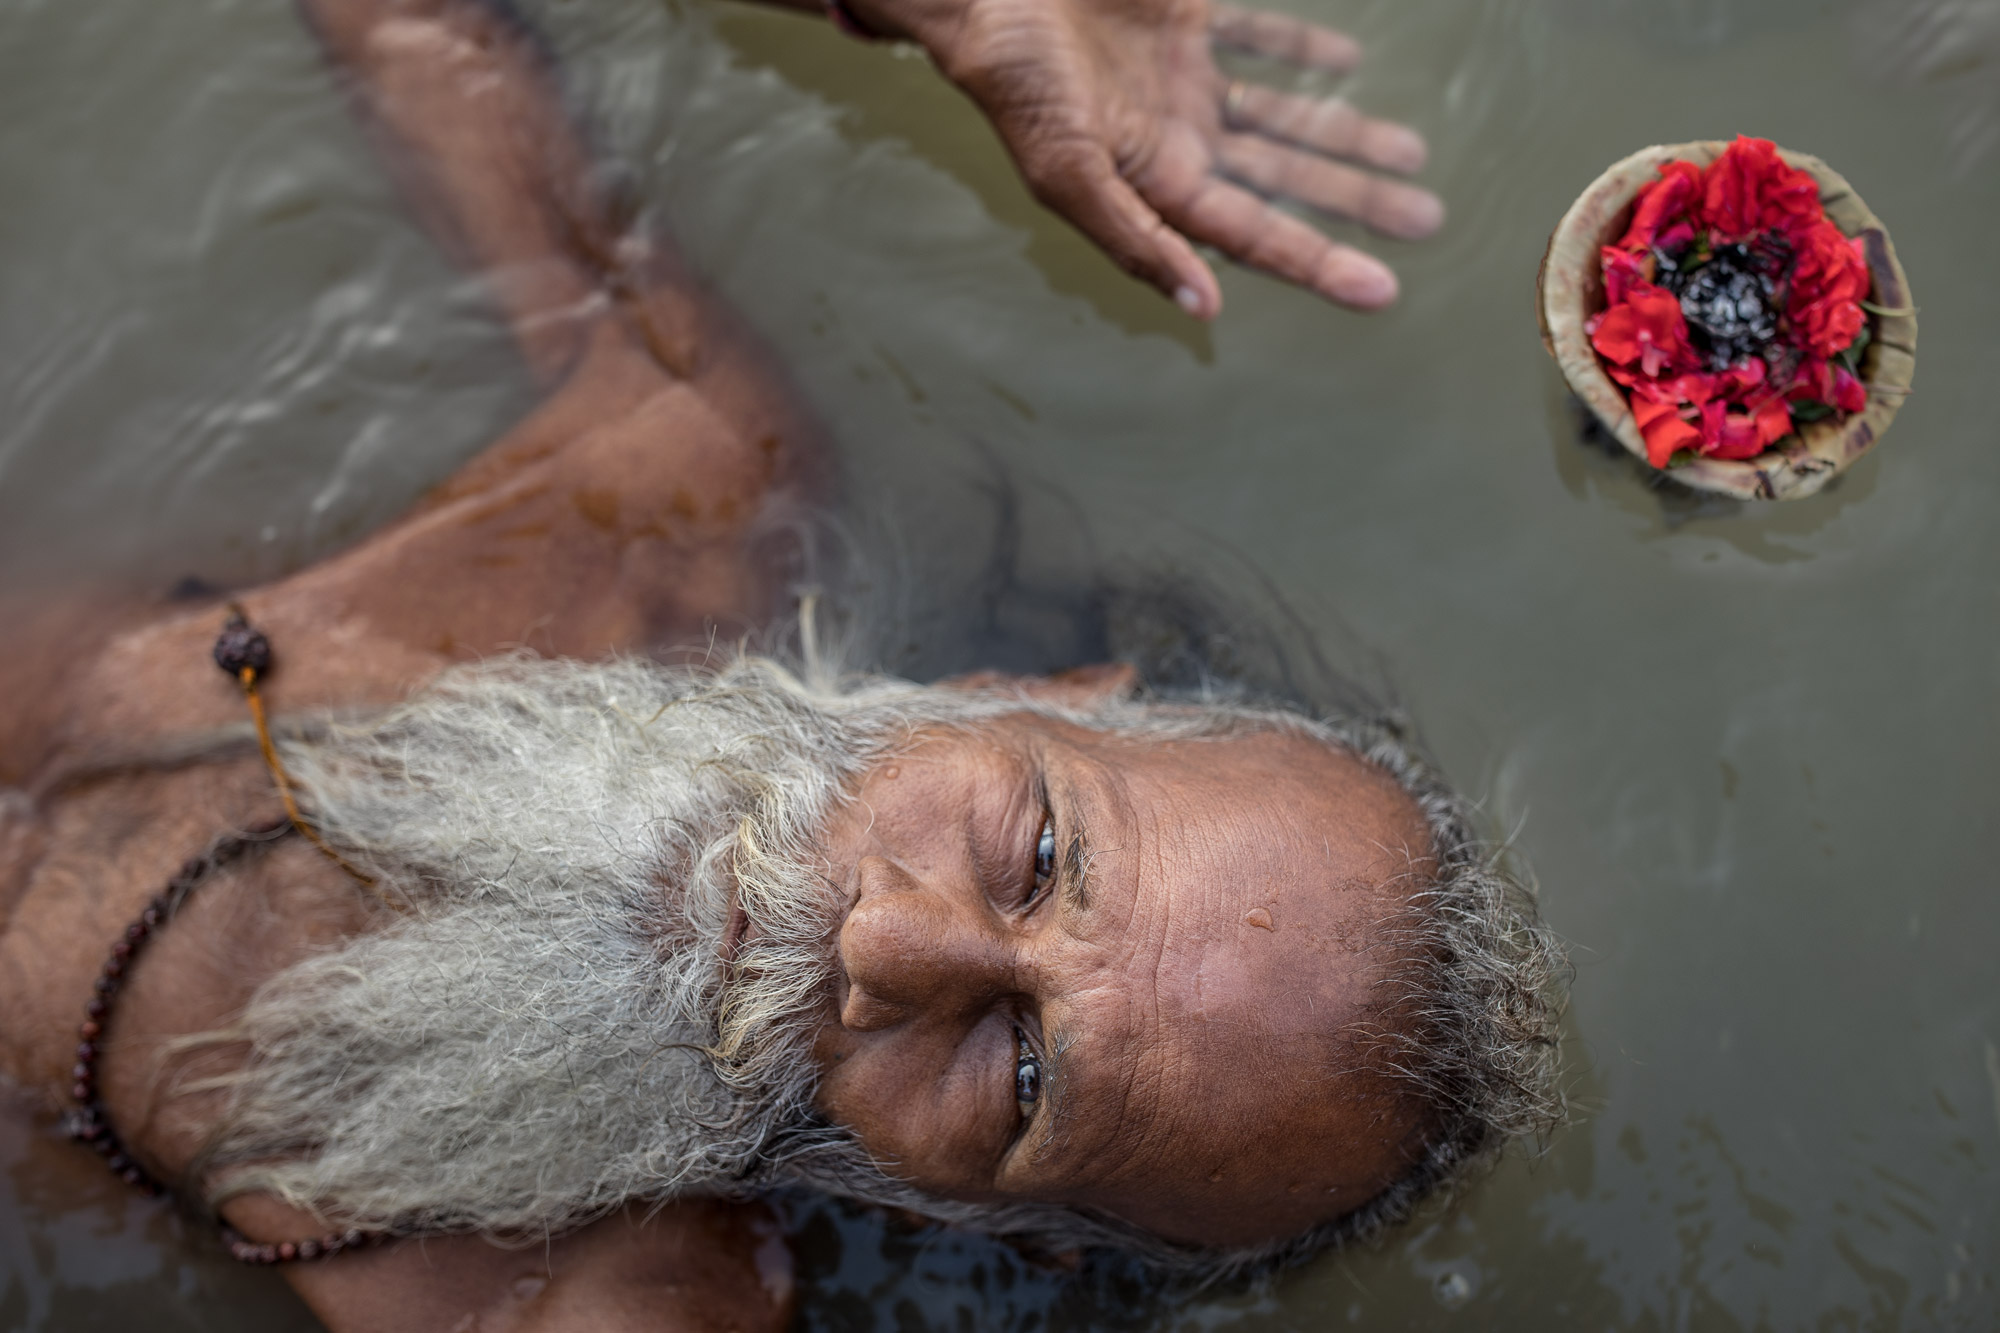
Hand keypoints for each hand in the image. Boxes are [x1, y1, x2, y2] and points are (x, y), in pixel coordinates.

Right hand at [844, 0, 1442, 315]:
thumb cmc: (1016, 86)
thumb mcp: (1068, 173)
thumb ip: (1136, 239)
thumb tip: (1205, 309)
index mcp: (1158, 183)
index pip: (1254, 236)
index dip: (1317, 263)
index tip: (1381, 293)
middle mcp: (1180, 139)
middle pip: (1286, 182)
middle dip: (1354, 202)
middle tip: (1428, 221)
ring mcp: (1184, 79)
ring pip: (1285, 118)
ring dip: (1345, 137)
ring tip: (1411, 156)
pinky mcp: (1183, 16)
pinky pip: (1255, 36)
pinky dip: (1300, 50)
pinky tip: (1347, 62)